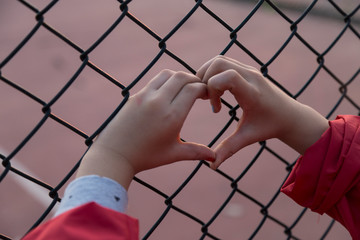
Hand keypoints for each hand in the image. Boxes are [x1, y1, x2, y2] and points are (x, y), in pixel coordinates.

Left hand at [77, 70, 214, 188]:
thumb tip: (214, 159)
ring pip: (167, 74)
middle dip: (194, 80)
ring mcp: (145, 96)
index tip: (207, 95)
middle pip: (182, 77)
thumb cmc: (146, 157)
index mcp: (172, 116)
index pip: (193, 89)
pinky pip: (154, 80)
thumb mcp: (173, 154)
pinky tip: (168, 91)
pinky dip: (166, 81)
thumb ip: (196, 152)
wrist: (114, 155)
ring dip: (179, 77)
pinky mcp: (135, 96)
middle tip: (199, 89)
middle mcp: (159, 102)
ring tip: (184, 88)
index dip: (204, 89)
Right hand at [197, 56, 328, 168]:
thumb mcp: (248, 138)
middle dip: (204, 79)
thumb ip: (228, 149)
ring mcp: (250, 70)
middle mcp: (251, 76)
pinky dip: (214, 72)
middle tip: (206, 99)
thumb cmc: (269, 127)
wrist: (289, 115)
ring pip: (219, 59)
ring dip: (208, 74)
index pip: (226, 76)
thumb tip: (211, 167)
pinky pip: (224, 62)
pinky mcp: (247, 69)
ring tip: (209, 95)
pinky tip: (217, 91)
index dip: (212, 89)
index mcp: (251, 93)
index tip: (215, 109)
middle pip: (218, 62)